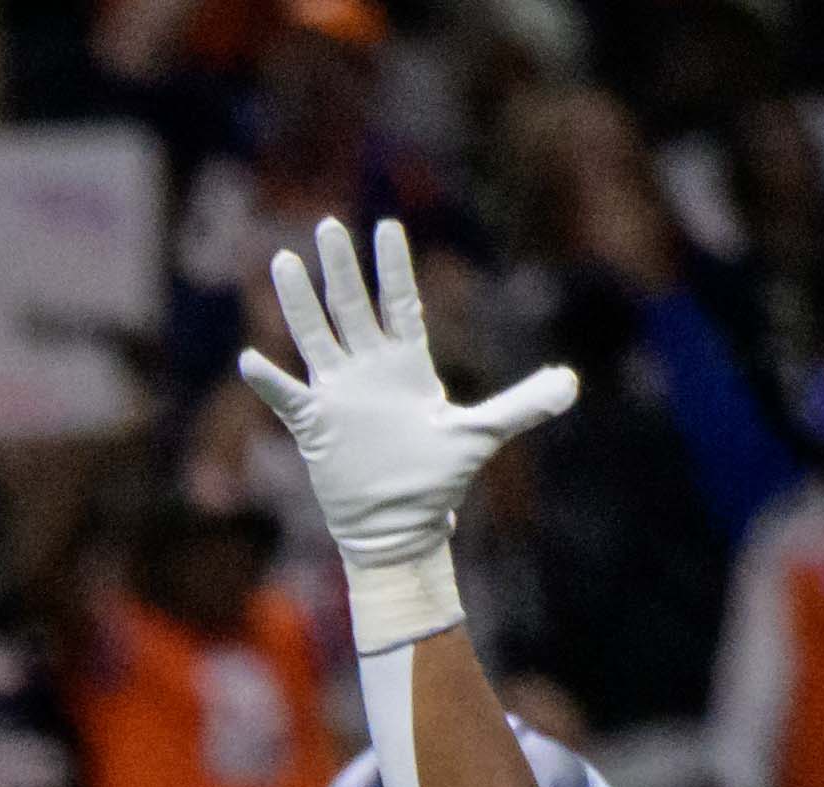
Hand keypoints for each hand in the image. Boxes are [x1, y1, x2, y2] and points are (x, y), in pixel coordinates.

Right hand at [234, 215, 576, 646]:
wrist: (399, 526)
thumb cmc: (436, 480)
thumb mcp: (482, 435)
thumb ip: (522, 404)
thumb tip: (572, 384)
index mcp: (407, 363)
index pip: (398, 302)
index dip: (393, 265)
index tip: (386, 226)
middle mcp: (368, 369)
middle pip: (351, 306)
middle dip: (341, 267)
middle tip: (329, 223)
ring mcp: (338, 394)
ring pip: (315, 335)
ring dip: (298, 301)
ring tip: (282, 260)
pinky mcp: (315, 425)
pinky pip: (288, 398)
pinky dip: (270, 382)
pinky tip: (251, 361)